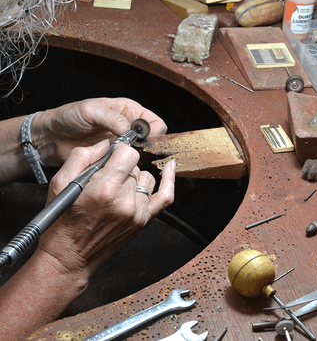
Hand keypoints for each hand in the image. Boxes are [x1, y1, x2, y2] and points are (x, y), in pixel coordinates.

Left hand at [32, 97, 166, 166]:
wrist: (51, 137)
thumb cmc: (68, 117)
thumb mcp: (90, 111)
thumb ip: (113, 119)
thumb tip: (130, 130)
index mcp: (128, 110)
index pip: (154, 122)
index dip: (152, 132)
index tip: (141, 140)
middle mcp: (128, 126)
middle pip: (152, 140)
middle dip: (145, 147)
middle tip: (131, 150)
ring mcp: (122, 143)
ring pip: (141, 153)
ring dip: (133, 157)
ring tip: (119, 156)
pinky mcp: (114, 157)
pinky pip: (127, 163)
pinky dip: (123, 165)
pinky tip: (113, 163)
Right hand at [35, 140, 175, 278]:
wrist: (69, 256)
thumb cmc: (63, 221)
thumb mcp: (61, 182)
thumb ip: (84, 156)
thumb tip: (106, 143)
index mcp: (105, 189)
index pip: (128, 154)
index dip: (118, 151)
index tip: (110, 156)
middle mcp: (125, 201)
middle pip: (135, 167)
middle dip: (120, 167)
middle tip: (104, 178)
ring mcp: (137, 213)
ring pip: (147, 178)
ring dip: (134, 178)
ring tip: (116, 187)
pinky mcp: (144, 221)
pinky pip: (166, 196)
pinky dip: (170, 180)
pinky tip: (171, 166)